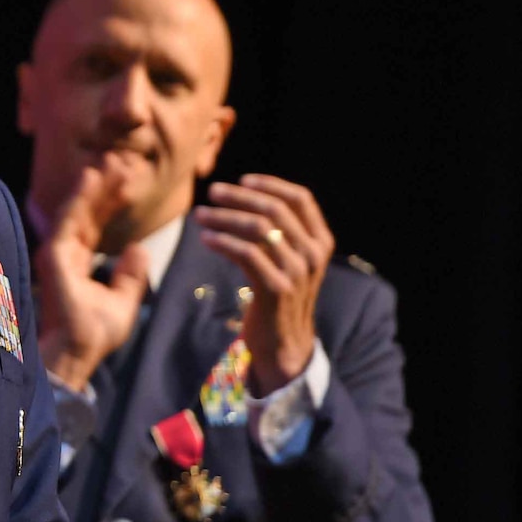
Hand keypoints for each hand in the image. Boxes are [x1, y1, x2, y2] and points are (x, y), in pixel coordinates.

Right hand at [34, 160, 151, 392]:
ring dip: (93, 185)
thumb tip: (139, 250)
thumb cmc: (95, 333)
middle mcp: (64, 253)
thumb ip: (130, 276)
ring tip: (111, 161)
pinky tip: (93, 178)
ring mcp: (57, 253)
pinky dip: (80, 197)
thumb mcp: (123, 301)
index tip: (127, 180)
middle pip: (86, 212)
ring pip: (77, 209)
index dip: (109, 201)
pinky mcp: (54, 256)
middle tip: (121, 160)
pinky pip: (69, 219)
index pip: (94, 223)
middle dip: (103, 186)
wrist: (79, 351)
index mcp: (77, 262)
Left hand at [192, 173, 330, 393]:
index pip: (301, 199)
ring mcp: (297, 272)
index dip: (271, 185)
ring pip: (257, 228)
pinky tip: (205, 238)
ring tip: (199, 215)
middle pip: (274, 210)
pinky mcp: (276, 289)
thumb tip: (244, 195)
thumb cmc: (279, 293)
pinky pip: (246, 253)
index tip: (242, 179)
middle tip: (212, 192)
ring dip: (223, 217)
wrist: (285, 342)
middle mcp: (313, 254)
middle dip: (239, 197)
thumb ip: (281, 232)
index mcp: (321, 242)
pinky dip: (222, 241)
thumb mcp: (290, 259)